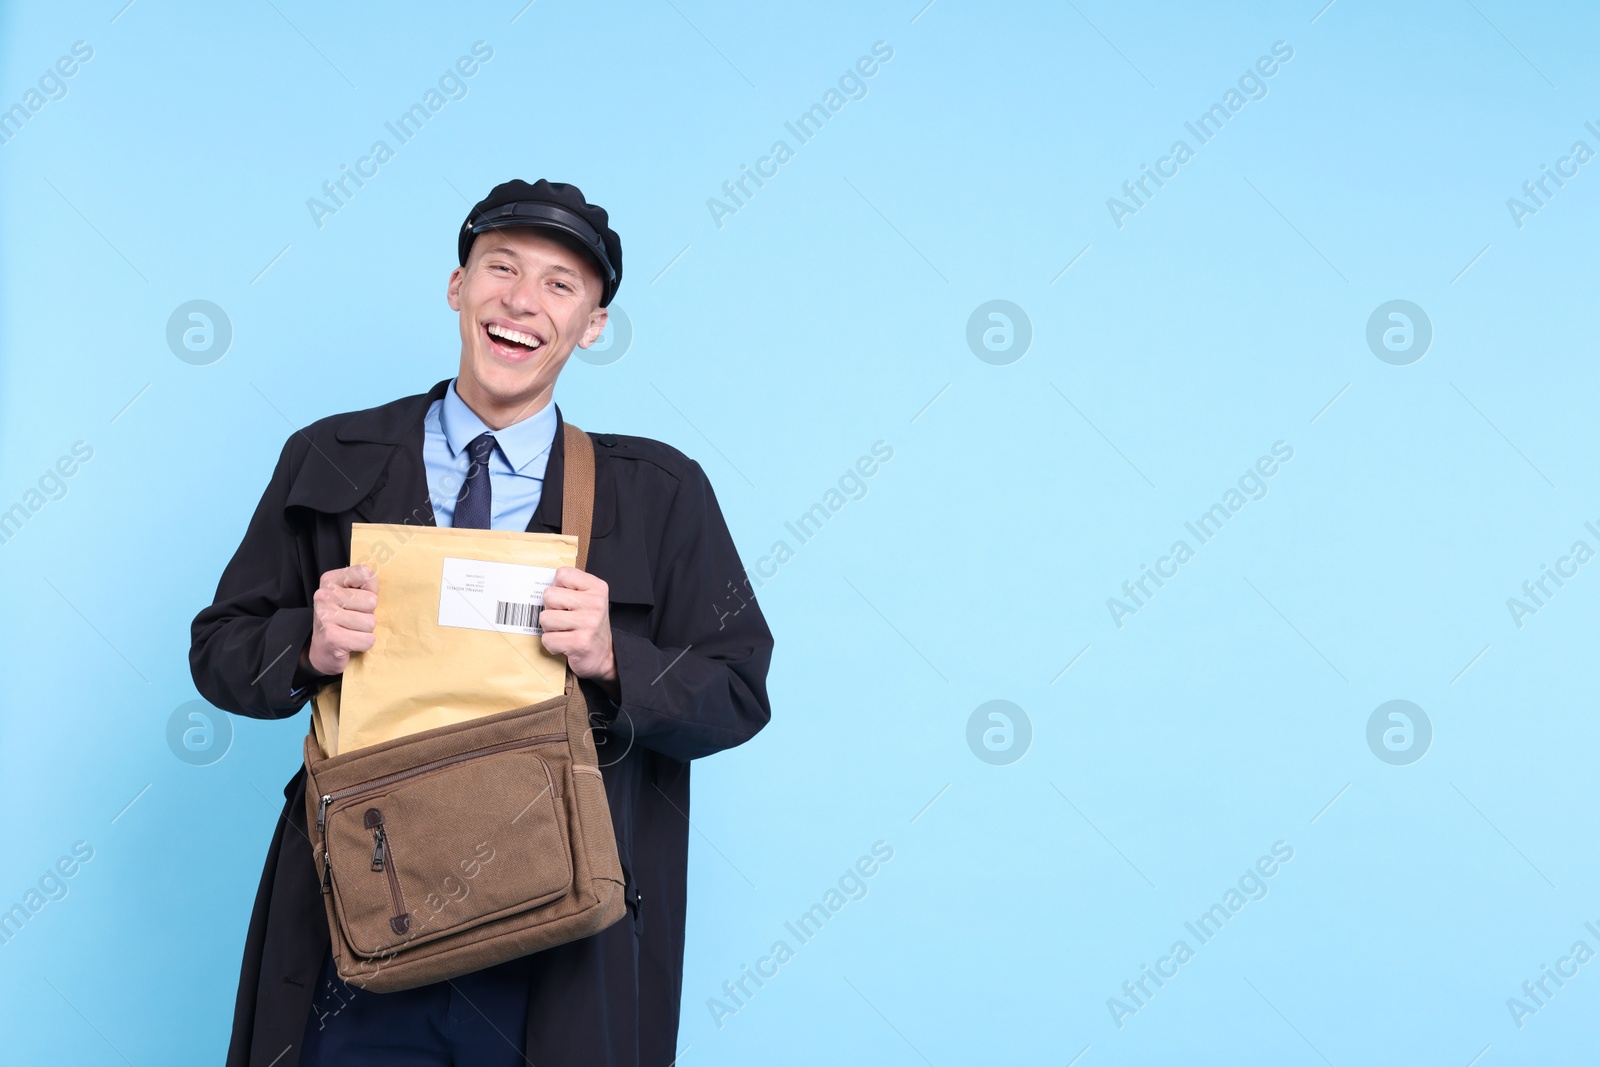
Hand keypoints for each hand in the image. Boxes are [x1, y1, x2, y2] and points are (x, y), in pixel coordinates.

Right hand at [307, 564, 378, 675]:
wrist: (322, 650)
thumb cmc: (343, 620)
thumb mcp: (352, 596)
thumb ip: (366, 586)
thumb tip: (377, 591)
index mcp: (330, 580)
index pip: (366, 573)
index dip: (372, 590)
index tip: (359, 599)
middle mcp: (324, 595)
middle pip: (372, 601)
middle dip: (368, 614)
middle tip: (353, 620)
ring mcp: (326, 616)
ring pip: (371, 622)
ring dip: (366, 631)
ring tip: (351, 631)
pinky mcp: (332, 637)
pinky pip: (367, 639)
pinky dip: (363, 644)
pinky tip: (350, 643)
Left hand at [539, 566, 617, 696]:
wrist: (604, 656)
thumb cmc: (589, 624)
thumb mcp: (588, 599)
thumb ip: (569, 587)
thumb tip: (540, 584)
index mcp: (597, 588)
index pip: (562, 574)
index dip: (558, 588)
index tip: (567, 600)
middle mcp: (596, 603)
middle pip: (549, 595)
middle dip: (550, 609)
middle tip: (564, 618)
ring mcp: (588, 623)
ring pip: (544, 618)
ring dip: (549, 628)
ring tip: (564, 631)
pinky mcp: (579, 643)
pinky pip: (547, 639)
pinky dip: (552, 645)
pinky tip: (565, 644)